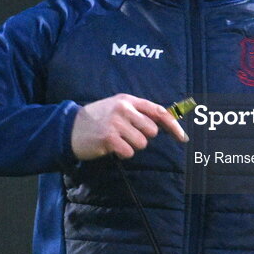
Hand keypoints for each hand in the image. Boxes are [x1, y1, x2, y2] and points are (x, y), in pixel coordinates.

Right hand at [71, 93, 188, 159]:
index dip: (173, 125)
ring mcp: (116, 122)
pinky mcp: (109, 137)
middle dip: (142, 137)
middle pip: (151, 131)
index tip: (183, 137)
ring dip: (130, 146)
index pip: (158, 111)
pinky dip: (122, 153)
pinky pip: (129, 152)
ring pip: (141, 143)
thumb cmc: (97, 119)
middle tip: (126, 135)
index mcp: (128, 100)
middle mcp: (124, 108)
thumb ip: (138, 113)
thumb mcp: (117, 108)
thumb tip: (164, 122)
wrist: (70, 127)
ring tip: (116, 140)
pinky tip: (110, 147)